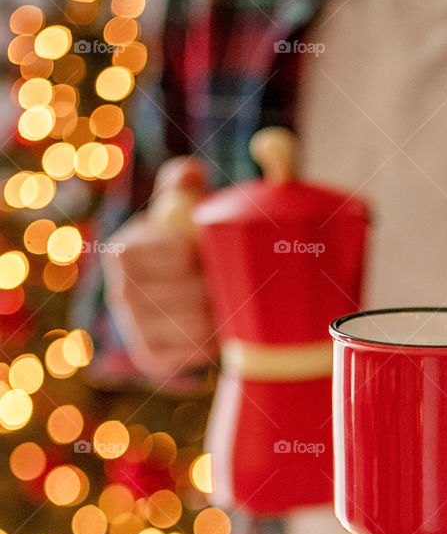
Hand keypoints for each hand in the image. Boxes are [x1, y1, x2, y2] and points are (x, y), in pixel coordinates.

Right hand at [101, 157, 217, 390]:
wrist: (173, 292)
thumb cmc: (182, 241)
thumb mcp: (179, 206)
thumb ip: (182, 182)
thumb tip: (191, 174)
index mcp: (123, 251)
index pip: (181, 255)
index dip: (208, 255)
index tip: (219, 251)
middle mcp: (120, 293)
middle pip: (191, 293)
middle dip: (220, 286)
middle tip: (240, 281)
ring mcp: (133, 330)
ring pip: (195, 326)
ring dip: (221, 315)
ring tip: (233, 303)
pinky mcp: (151, 360)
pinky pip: (195, 353)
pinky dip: (215, 341)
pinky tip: (221, 328)